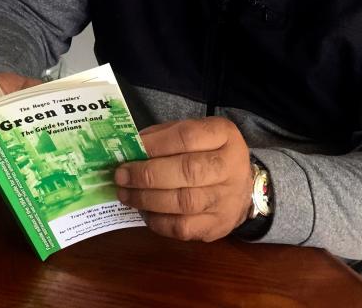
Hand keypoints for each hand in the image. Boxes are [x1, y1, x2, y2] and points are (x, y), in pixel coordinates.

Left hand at [114, 117, 252, 241]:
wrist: (241, 187)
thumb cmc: (205, 154)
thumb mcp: (190, 133)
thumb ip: (161, 137)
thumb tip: (128, 149)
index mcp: (223, 135)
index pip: (187, 137)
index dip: (154, 144)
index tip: (130, 149)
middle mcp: (231, 167)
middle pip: (188, 171)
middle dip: (147, 174)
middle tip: (121, 175)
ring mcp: (227, 199)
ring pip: (184, 202)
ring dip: (147, 199)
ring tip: (126, 194)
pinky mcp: (217, 226)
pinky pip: (183, 228)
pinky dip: (157, 221)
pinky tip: (144, 211)